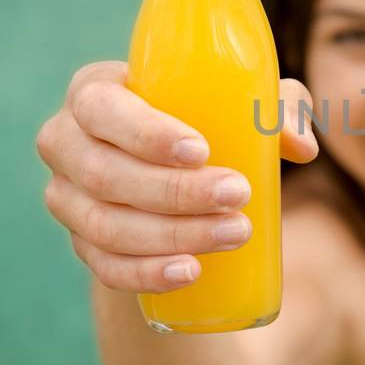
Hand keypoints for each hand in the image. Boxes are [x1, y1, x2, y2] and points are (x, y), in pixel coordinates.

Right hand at [37, 61, 316, 292]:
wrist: (170, 173)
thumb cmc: (207, 119)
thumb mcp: (241, 102)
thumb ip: (277, 108)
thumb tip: (298, 146)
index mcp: (93, 91)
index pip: (101, 108)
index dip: (144, 133)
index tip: (201, 151)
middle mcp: (65, 141)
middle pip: (104, 173)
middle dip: (174, 191)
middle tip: (238, 195)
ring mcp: (66, 197)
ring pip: (105, 224)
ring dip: (172, 235)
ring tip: (234, 234)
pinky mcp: (81, 241)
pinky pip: (104, 266)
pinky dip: (146, 273)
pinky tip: (189, 271)